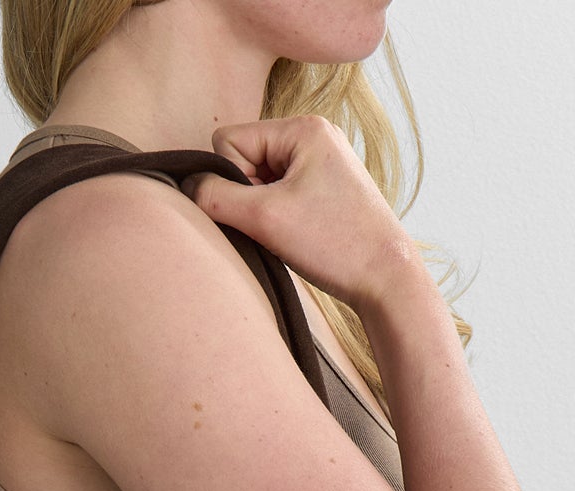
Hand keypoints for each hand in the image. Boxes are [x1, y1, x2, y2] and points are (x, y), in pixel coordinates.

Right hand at [180, 115, 422, 314]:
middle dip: (247, 196)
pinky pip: (278, 195)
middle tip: (275, 225)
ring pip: (259, 180)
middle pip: (244, 158)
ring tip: (290, 234)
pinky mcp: (325, 189)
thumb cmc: (335, 245)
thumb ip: (216, 197)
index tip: (259, 210)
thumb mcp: (265, 219)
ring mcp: (321, 162)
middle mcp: (314, 136)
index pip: (229, 140)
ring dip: (261, 211)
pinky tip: (298, 237)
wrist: (387, 278)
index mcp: (303, 128)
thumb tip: (186, 185)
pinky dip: (277, 218)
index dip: (231, 179)